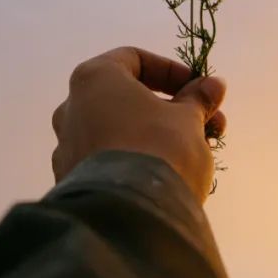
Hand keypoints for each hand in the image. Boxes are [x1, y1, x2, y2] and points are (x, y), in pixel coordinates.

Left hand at [51, 46, 227, 202]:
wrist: (129, 218)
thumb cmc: (159, 149)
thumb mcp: (188, 120)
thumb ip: (198, 99)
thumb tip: (212, 85)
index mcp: (93, 79)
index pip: (133, 59)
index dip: (171, 71)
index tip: (199, 89)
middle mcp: (71, 109)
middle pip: (126, 97)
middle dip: (170, 107)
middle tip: (206, 122)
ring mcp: (66, 147)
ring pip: (117, 131)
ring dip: (154, 134)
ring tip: (193, 152)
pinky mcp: (69, 182)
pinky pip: (107, 161)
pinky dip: (134, 160)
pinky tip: (164, 176)